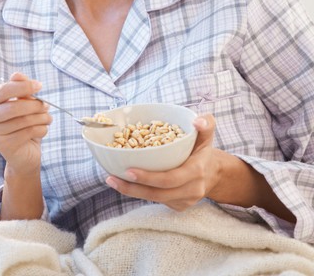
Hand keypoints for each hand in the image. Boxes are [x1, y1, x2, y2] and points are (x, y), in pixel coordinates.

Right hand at [0, 72, 51, 175]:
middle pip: (12, 107)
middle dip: (34, 105)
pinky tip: (43, 129)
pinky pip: (27, 133)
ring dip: (40, 117)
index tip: (39, 86)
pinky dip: (41, 129)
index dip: (23, 86)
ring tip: (48, 118)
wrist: (23, 153)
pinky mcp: (3, 146)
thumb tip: (17, 74)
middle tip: (46, 105)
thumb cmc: (23, 123)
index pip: (4, 90)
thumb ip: (20, 87)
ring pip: (22, 121)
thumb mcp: (23, 102)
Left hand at [105, 114, 220, 211]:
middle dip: (133, 188)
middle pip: (159, 193)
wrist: (214, 173)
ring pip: (155, 199)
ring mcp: (185, 201)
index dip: (149, 177)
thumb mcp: (207, 134)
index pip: (170, 178)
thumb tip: (197, 121)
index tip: (129, 170)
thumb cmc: (203, 149)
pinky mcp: (179, 206)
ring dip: (132, 192)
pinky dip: (140, 193)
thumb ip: (206, 123)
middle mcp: (192, 189)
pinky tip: (125, 183)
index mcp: (196, 171)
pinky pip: (157, 201)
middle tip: (112, 177)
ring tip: (112, 180)